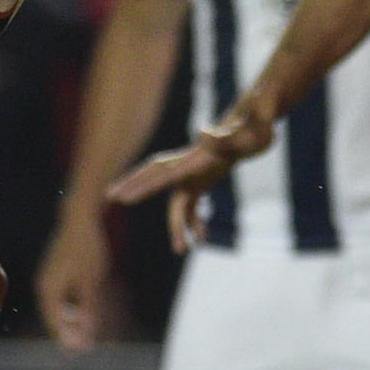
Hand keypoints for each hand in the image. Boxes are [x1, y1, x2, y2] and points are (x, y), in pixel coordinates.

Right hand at [34, 221, 118, 351]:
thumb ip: (88, 311)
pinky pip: (60, 297)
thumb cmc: (88, 249)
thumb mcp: (92, 283)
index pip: (55, 324)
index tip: (79, 354)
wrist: (82, 218)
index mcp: (49, 290)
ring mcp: (49, 277)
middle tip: (82, 350)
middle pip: (55, 318)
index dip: (67, 340)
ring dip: (70, 322)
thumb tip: (86, 338)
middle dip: (68, 333)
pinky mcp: (56, 271)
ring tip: (84, 335)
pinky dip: (70, 308)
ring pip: (58, 308)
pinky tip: (82, 313)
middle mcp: (45, 285)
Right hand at [102, 100, 274, 251]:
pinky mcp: (205, 178)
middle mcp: (191, 164)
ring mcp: (196, 172)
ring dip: (175, 225)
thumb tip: (203, 131)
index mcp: (198, 157)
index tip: (122, 196)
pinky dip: (194, 221)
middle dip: (134, 189)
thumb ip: (226, 135)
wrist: (260, 120)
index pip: (164, 174)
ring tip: (180, 250)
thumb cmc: (256, 126)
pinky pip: (193, 205)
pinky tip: (203, 239)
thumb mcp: (247, 130)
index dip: (142, 185)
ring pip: (176, 202)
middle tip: (110, 196)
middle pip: (157, 179)